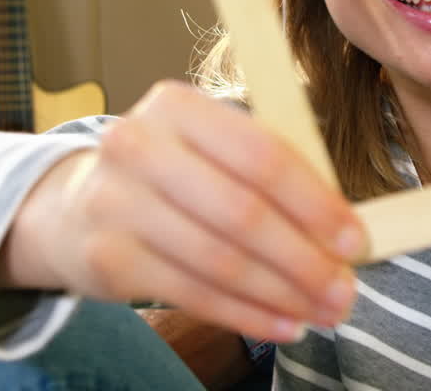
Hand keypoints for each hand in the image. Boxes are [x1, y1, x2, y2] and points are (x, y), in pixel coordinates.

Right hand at [0, 80, 363, 342]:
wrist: (77, 205)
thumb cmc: (173, 174)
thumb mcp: (211, 150)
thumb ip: (271, 176)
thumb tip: (344, 231)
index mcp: (177, 106)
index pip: (261, 155)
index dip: (314, 203)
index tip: (353, 240)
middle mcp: (138, 146)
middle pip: (241, 212)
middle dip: (303, 259)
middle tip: (345, 290)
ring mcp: (114, 202)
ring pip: (219, 260)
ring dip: (282, 294)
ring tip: (324, 311)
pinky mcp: (106, 259)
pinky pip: (192, 294)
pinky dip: (247, 314)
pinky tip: (284, 324)